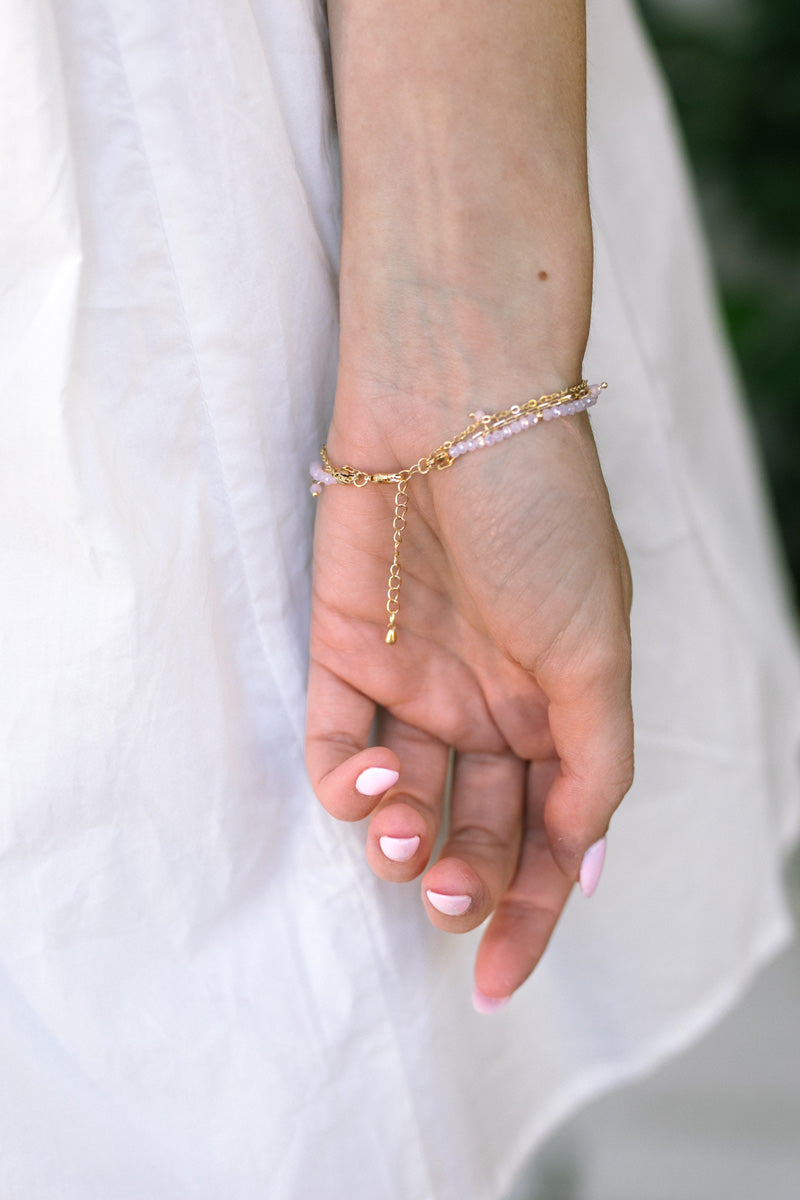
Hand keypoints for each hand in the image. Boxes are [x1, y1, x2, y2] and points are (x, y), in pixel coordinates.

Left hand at [305, 387, 632, 1007]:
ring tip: (406, 837)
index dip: (530, 914)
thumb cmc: (542, 523)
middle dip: (462, 882)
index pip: (549, 838)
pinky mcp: (345, 655)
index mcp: (559, 711)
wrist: (454, 414)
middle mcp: (488, 706)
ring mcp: (415, 685)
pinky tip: (373, 780)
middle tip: (447, 897)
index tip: (496, 979)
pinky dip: (350, 785)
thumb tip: (583, 861)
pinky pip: (339, 747)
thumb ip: (593, 761)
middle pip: (475, 830)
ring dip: (400, 842)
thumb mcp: (597, 650)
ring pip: (402, 803)